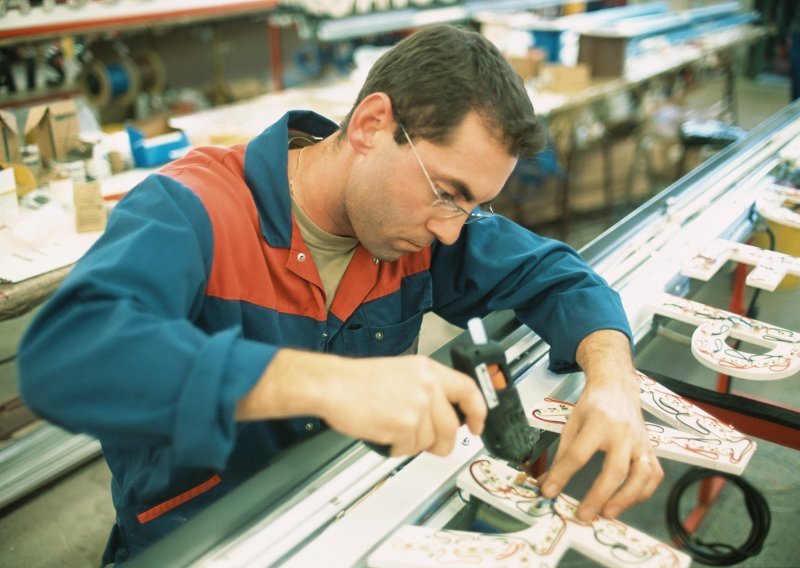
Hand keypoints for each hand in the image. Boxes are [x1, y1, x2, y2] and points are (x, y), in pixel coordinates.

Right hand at [237, 350, 486, 457]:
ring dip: (412, 444)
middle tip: (431, 445)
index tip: (477, 425)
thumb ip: (427, 390)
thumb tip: (444, 416)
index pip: (469, 390)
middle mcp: (427, 385)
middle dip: (442, 443)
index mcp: (429, 370)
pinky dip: (396, 448)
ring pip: (430, 441)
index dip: (478, 412)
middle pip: (452, 427)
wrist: (332, 385)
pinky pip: (409, 449)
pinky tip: (383, 433)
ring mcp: (417, 405)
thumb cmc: (358, 381)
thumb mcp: (402, 373)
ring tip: (393, 430)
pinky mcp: (404, 424)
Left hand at [538, 330, 662, 519]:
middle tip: (583, 514)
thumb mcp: (572, 423)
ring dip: (625, 499)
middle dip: (598, 496)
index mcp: (598, 422)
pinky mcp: (652, 448)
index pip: (578, 454)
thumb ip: (561, 454)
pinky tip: (628, 501)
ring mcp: (641, 441)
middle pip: (614, 470)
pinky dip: (643, 493)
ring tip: (607, 514)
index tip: (549, 491)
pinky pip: (653, 475)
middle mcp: (623, 432)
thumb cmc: (593, 406)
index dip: (562, 475)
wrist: (617, 388)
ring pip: (641, 475)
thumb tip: (547, 483)